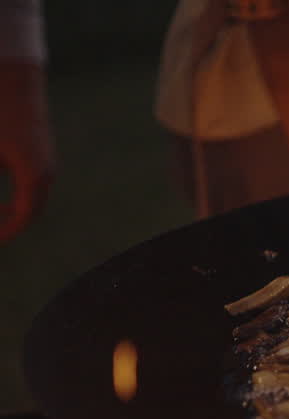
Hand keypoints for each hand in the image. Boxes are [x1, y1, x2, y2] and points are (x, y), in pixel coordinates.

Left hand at [0, 61, 54, 244]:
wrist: (15, 78)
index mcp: (32, 172)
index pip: (24, 215)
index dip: (8, 231)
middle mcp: (45, 171)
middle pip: (32, 210)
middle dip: (11, 224)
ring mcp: (47, 163)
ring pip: (34, 199)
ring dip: (15, 212)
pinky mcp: (42, 155)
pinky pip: (34, 186)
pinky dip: (19, 199)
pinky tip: (2, 203)